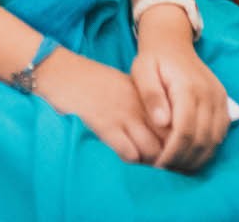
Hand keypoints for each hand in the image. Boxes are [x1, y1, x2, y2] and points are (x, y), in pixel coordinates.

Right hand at [33, 48, 164, 164]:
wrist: (63, 72)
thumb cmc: (92, 81)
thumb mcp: (125, 86)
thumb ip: (143, 104)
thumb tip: (160, 129)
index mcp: (146, 95)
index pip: (175, 123)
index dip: (176, 141)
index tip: (172, 151)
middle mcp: (140, 106)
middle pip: (168, 139)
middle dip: (168, 156)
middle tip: (162, 165)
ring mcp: (124, 116)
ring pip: (153, 150)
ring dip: (151, 162)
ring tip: (144, 165)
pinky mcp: (106, 126)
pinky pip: (130, 153)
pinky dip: (132, 160)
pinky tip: (126, 155)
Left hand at [130, 9, 230, 171]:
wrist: (172, 41)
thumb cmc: (153, 59)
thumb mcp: (142, 71)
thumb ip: (151, 96)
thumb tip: (162, 122)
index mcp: (189, 87)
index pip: (185, 131)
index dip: (173, 153)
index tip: (158, 167)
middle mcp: (209, 94)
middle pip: (202, 139)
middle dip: (184, 160)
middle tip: (166, 173)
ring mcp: (220, 98)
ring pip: (215, 140)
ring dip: (197, 158)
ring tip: (177, 168)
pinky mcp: (224, 102)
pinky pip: (221, 132)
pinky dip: (208, 148)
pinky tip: (191, 156)